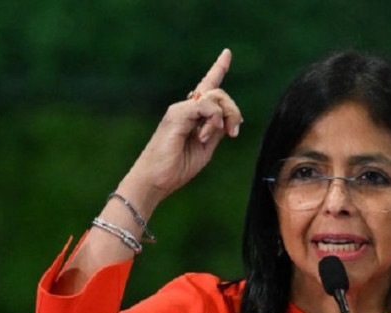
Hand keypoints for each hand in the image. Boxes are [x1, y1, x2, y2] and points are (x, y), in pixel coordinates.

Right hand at [122, 48, 242, 205]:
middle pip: (219, 93)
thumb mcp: (206, 149)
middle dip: (234, 111)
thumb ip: (216, 131)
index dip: (218, 68)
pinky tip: (204, 135)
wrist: (156, 180)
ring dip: (225, 117)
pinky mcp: (176, 115)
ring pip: (215, 97)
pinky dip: (213, 120)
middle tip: (234, 133)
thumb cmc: (178, 167)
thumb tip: (228, 119)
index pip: (207, 86)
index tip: (227, 53)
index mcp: (193, 115)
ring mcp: (180, 109)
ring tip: (215, 137)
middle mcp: (186, 108)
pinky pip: (205, 106)